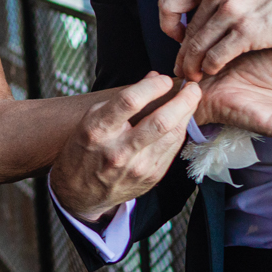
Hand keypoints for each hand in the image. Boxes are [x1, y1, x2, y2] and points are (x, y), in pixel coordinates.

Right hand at [49, 71, 201, 223]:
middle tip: (192, 88)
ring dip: (187, 114)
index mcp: (97, 131)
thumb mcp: (91, 122)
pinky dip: (179, 131)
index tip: (162, 79)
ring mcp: (137, 167)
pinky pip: (172, 148)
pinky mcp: (150, 177)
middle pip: (161, 121)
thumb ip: (122, 101)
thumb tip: (152, 77)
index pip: (130, 101)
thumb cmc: (83, 151)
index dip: (152, 86)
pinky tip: (179, 121)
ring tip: (190, 100)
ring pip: (173, 134)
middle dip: (184, 100)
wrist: (79, 193)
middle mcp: (118, 150)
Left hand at [160, 0, 271, 79]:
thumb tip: (197, 15)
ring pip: (196, 47)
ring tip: (193, 76)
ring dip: (192, 66)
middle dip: (182, 54)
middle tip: (183, 68)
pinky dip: (210, 67)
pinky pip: (216, 56)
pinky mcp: (247, 31)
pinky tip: (212, 71)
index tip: (179, 36)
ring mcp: (231, 11)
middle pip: (186, 32)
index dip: (168, 25)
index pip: (169, 4)